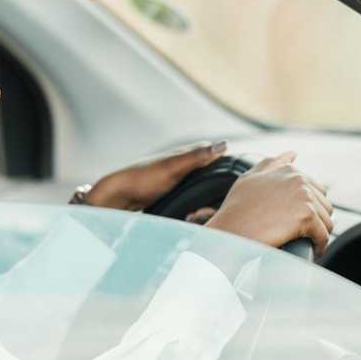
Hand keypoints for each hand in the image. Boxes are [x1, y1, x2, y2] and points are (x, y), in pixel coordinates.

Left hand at [85, 140, 228, 210]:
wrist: (118, 195)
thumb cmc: (144, 179)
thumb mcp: (173, 168)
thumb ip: (197, 157)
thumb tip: (224, 144)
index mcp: (186, 155)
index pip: (217, 156)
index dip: (230, 168)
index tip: (241, 183)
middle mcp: (183, 164)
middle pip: (211, 175)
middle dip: (218, 191)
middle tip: (218, 208)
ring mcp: (177, 178)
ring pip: (201, 188)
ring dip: (206, 201)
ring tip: (207, 214)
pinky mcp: (171, 192)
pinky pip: (192, 197)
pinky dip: (197, 205)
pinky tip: (196, 215)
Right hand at [203, 151, 333, 255]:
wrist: (230, 231)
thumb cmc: (236, 209)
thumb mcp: (250, 179)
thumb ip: (271, 164)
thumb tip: (293, 154)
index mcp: (289, 171)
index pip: (316, 190)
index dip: (310, 208)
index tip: (301, 221)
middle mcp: (299, 179)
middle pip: (324, 205)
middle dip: (317, 221)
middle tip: (304, 236)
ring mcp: (303, 196)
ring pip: (327, 220)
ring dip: (320, 234)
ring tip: (309, 243)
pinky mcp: (306, 216)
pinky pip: (323, 235)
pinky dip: (320, 246)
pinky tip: (313, 251)